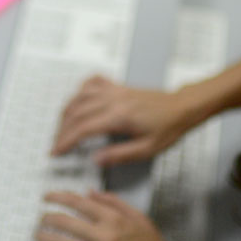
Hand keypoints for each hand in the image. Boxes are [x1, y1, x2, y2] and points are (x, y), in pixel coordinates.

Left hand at [34, 190, 181, 240]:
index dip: (59, 197)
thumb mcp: (140, 218)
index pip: (79, 203)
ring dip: (45, 239)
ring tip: (36, 235)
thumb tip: (92, 192)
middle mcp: (105, 238)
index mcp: (115, 220)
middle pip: (66, 222)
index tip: (48, 196)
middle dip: (47, 218)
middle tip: (41, 218)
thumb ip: (115, 203)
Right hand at [51, 76, 194, 165]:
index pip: (84, 128)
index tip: (56, 151)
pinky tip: (78, 98)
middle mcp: (114, 99)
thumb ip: (119, 155)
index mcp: (120, 116)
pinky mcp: (118, 87)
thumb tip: (96, 159)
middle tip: (57, 144)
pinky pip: (93, 82)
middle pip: (77, 112)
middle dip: (62, 129)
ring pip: (80, 96)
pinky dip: (81, 89)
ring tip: (61, 126)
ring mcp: (115, 90)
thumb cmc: (169, 127)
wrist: (183, 107)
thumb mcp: (147, 149)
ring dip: (67, 111)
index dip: (66, 141)